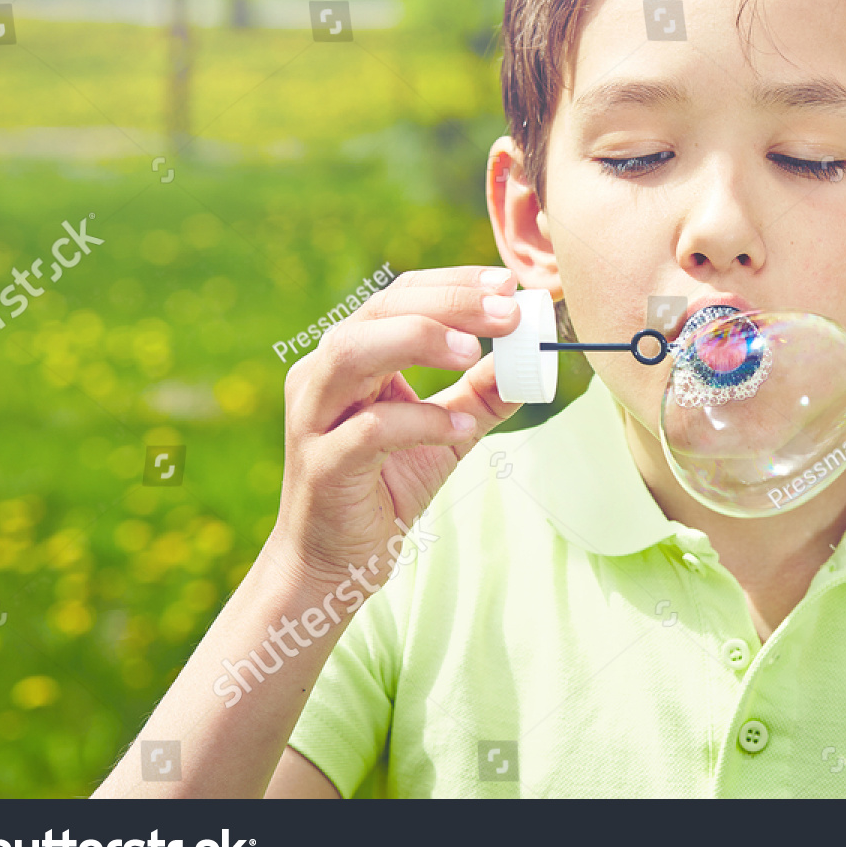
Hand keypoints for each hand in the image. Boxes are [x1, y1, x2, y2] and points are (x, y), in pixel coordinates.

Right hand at [272, 266, 523, 589]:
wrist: (334, 561)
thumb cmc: (382, 488)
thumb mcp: (444, 434)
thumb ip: (478, 396)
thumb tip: (530, 365)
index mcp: (351, 357)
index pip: (399, 297)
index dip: (454, 285)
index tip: (507, 285)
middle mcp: (323, 376)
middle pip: (379, 312)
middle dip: (448, 304)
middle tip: (507, 313)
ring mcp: (315, 418)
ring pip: (354, 353)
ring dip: (419, 341)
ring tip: (474, 351)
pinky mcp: (322, 465)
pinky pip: (369, 430)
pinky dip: (419, 422)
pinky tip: (460, 428)